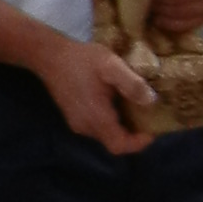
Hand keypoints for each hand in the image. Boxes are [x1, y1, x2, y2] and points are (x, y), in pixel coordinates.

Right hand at [35, 32, 154, 153]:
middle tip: (148, 115)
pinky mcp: (75, 118)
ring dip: (123, 127)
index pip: (120, 145)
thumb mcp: (110, 65)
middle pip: (115, 142)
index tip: (153, 128)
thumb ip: (132, 83)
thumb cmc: (81, 60)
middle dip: (134, 133)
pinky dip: (112, 121)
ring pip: (107, 135)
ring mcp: (78, 124)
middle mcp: (86, 127)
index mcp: (96, 117)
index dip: (139, 143)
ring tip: (135, 106)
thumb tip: (152, 102)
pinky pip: (98, 127)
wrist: (49, 56)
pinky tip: (116, 102)